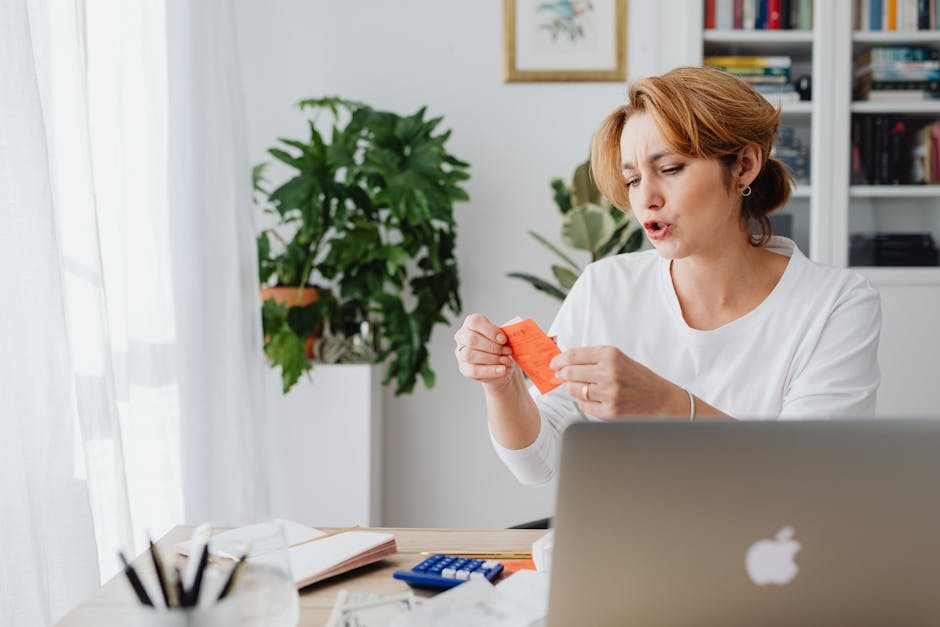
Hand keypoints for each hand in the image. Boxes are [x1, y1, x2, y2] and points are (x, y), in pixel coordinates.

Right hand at [453, 313, 514, 386]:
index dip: (490, 331)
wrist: (502, 364)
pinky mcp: (464, 368)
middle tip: (507, 351)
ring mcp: (460, 353)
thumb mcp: (505, 336)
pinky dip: (490, 370)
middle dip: (493, 347)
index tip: (504, 339)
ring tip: (506, 361)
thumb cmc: (502, 346)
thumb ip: (508, 331)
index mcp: (471, 323)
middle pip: (471, 340)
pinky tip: (502, 370)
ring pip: (470, 355)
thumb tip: (517, 330)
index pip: (475, 322)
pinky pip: (474, 370)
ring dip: (492, 359)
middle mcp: (462, 337)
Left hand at [550, 346, 679, 418]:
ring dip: (573, 389)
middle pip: (570, 372)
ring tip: (582, 387)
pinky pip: (584, 406)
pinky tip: (594, 399)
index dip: (559, 359)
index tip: (554, 363)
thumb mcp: (620, 360)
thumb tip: (565, 362)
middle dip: (562, 374)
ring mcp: (609, 393)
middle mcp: (609, 372)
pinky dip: (585, 402)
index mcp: (611, 355)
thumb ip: (594, 359)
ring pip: (574, 390)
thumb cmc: (640, 379)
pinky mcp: (610, 411)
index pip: (574, 355)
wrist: (663, 401)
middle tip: (560, 375)